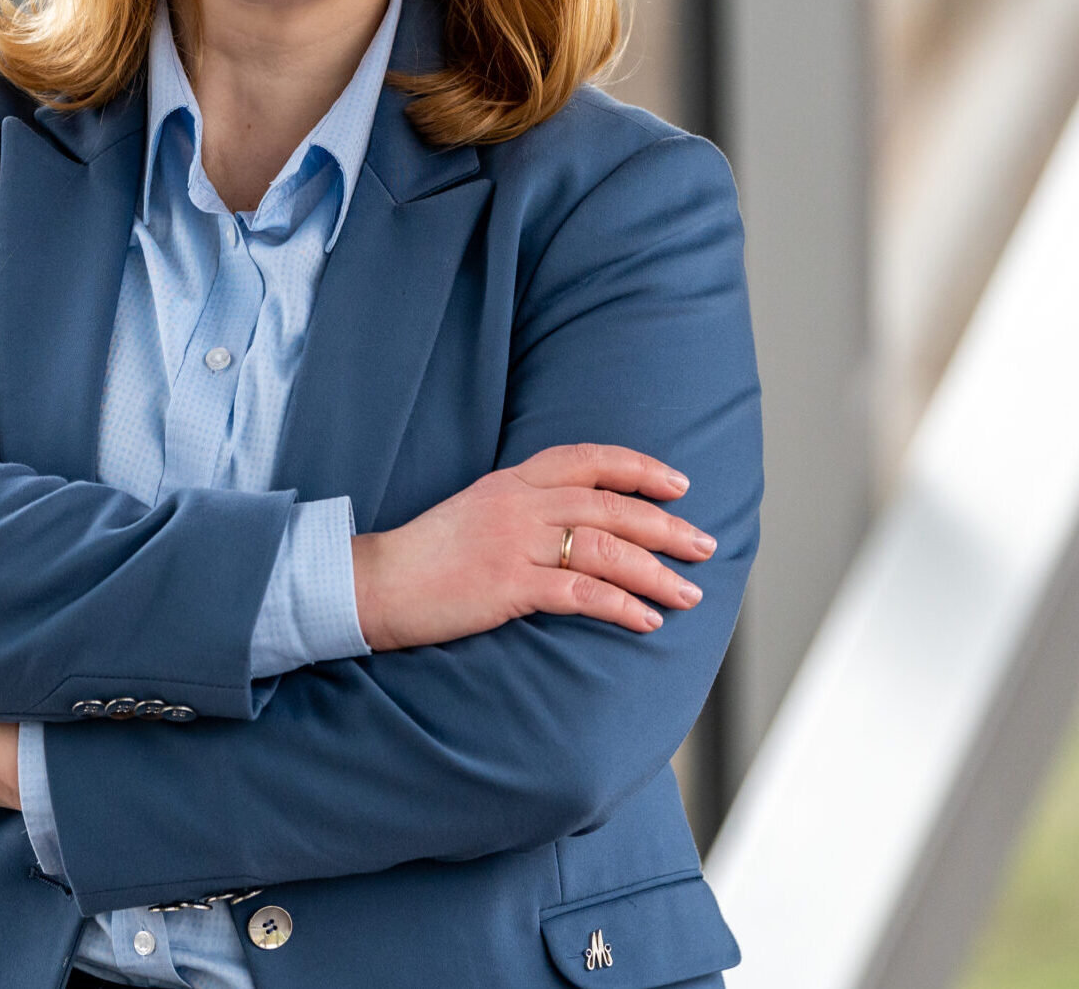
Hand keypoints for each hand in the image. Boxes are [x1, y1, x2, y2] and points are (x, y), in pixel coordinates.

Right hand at [351, 443, 715, 650]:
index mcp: (510, 481)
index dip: (637, 468)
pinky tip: (646, 620)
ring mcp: (513, 543)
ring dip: (655, 571)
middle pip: (609, 505)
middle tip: (704, 544)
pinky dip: (621, 605)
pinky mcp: (507, 585)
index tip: (677, 483)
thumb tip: (572, 525)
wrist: (374, 583)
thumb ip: (520, 509)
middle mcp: (517, 503)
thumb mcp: (474, 513)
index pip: (585, 459)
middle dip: (665, 525)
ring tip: (688, 594)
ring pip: (605, 548)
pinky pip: (580, 592)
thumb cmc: (425, 557)